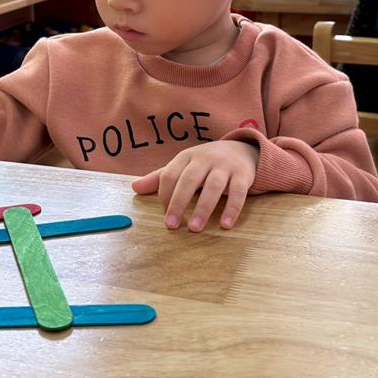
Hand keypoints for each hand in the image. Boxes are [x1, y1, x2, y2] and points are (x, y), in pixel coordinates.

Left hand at [132, 141, 258, 231]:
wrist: (241, 149)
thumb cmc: (206, 163)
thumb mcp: (183, 166)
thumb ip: (161, 178)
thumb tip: (134, 188)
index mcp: (186, 157)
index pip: (170, 174)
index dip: (164, 195)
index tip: (164, 215)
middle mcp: (205, 159)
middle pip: (189, 180)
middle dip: (178, 202)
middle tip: (171, 225)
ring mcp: (224, 166)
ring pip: (213, 187)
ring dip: (203, 208)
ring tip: (194, 228)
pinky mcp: (243, 175)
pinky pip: (238, 193)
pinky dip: (232, 209)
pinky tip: (225, 225)